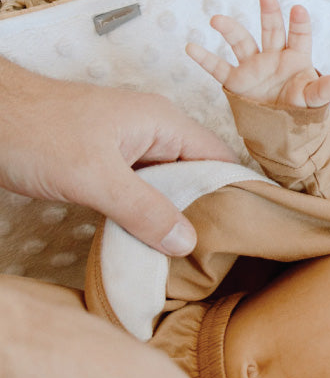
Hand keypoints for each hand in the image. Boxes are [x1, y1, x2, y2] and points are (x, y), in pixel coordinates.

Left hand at [0, 56, 234, 255]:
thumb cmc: (32, 130)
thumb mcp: (95, 176)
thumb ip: (144, 210)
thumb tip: (186, 242)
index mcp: (162, 122)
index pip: (220, 159)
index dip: (239, 192)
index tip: (249, 229)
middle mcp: (152, 132)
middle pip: (199, 175)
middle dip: (210, 211)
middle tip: (222, 253)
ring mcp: (129, 148)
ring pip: (170, 187)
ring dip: (177, 218)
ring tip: (192, 255)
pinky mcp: (107, 165)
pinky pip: (143, 193)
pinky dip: (150, 217)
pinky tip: (153, 242)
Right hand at [186, 0, 329, 108]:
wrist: (282, 128)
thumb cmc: (301, 109)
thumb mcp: (314, 100)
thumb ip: (325, 90)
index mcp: (295, 58)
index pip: (299, 37)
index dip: (299, 24)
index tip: (299, 9)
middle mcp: (273, 57)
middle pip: (271, 30)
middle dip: (269, 13)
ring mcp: (253, 67)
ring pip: (241, 42)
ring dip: (230, 30)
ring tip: (217, 20)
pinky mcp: (236, 81)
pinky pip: (218, 68)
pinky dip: (204, 59)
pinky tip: (190, 47)